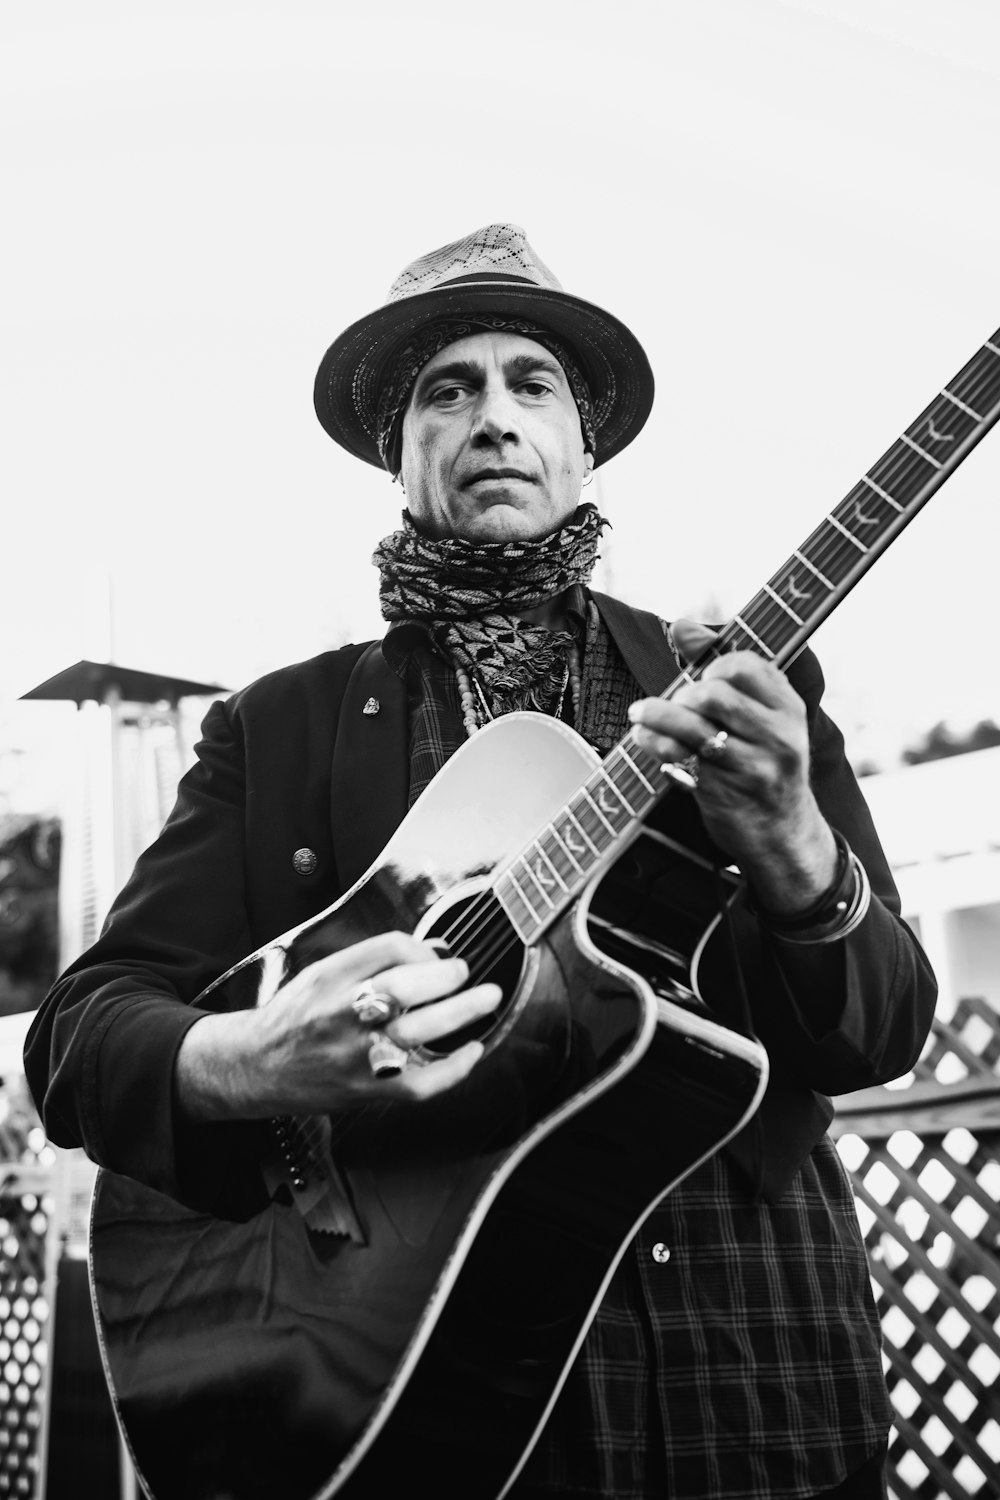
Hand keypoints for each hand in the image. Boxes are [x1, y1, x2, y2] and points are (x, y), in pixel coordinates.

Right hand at [176, 931, 502, 1121]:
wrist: (254, 1067)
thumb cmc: (293, 1018)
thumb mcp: (322, 974)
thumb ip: (371, 961)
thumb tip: (432, 952)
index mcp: (332, 977)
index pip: (390, 948)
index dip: (423, 949)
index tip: (437, 957)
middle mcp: (343, 1013)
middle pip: (405, 986)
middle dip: (447, 976)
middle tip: (466, 973)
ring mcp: (355, 1054)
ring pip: (416, 1031)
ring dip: (461, 1013)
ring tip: (486, 1000)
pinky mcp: (366, 1089)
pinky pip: (418, 1082)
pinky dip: (453, 1069)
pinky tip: (471, 1052)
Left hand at [628, 619, 837, 912]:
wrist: (782, 832)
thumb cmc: (763, 761)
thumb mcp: (762, 717)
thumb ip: (724, 670)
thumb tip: (682, 624)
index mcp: (789, 708)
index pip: (747, 666)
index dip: (714, 664)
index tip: (702, 674)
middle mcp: (776, 735)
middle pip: (716, 695)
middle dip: (685, 694)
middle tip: (675, 702)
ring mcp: (751, 767)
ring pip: (693, 727)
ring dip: (656, 715)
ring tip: (640, 713)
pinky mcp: (724, 793)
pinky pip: (678, 757)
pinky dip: (652, 742)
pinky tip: (644, 737)